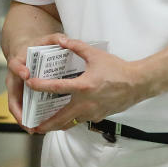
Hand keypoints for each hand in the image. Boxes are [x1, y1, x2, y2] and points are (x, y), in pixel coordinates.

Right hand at [5, 32, 67, 131]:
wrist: (25, 51)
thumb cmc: (36, 47)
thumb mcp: (45, 40)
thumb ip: (54, 38)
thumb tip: (63, 40)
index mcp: (18, 62)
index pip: (15, 65)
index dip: (19, 70)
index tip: (26, 74)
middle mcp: (14, 77)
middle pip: (12, 95)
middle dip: (18, 109)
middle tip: (26, 119)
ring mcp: (17, 88)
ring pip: (16, 106)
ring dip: (23, 118)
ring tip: (33, 129)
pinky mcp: (22, 95)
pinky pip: (23, 108)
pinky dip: (28, 118)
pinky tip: (39, 127)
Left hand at [24, 36, 151, 132]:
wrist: (138, 83)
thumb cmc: (117, 69)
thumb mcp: (95, 55)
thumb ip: (76, 46)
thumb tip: (61, 40)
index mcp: (83, 86)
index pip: (56, 87)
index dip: (40, 86)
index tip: (29, 85)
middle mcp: (86, 103)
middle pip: (61, 118)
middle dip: (46, 124)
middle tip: (32, 126)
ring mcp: (93, 113)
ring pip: (71, 123)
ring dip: (57, 125)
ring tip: (45, 126)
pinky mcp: (99, 117)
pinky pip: (82, 120)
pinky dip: (71, 121)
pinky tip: (65, 118)